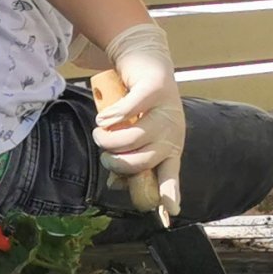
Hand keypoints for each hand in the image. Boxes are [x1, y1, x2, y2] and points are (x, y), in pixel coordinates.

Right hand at [93, 22, 184, 219]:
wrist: (145, 60)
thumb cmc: (138, 102)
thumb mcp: (136, 133)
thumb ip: (129, 157)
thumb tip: (115, 184)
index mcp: (171, 145)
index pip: (170, 173)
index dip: (168, 193)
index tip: (168, 213)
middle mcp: (172, 131)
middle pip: (144, 160)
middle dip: (117, 162)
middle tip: (105, 154)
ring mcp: (166, 110)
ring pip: (133, 137)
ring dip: (108, 138)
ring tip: (100, 132)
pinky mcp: (155, 89)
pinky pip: (128, 111)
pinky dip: (111, 117)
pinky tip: (103, 118)